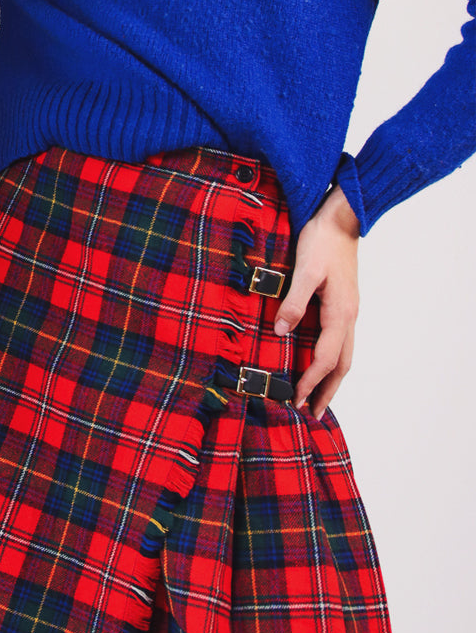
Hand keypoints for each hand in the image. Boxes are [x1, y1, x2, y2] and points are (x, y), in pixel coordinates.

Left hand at [274, 186, 359, 417]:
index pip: (326, 359)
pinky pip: (341, 340)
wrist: (340, 218)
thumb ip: (294, 301)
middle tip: (313, 413)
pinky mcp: (344, 302)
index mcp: (340, 312)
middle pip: (342, 365)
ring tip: (319, 396)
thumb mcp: (303, 269)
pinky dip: (333, 358)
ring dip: (332, 378)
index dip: (310, 381)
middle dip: (327, 390)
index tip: (294, 399)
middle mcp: (349, 316)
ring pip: (345, 354)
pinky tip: (321, 359)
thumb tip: (282, 331)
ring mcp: (349, 310)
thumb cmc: (321, 241)